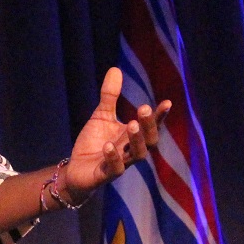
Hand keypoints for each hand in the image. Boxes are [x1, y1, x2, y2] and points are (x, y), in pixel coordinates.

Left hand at [63, 67, 167, 202]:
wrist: (76, 169)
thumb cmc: (94, 142)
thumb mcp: (102, 115)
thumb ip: (110, 96)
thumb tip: (115, 68)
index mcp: (133, 136)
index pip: (151, 126)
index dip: (160, 116)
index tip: (167, 102)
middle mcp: (131, 151)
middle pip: (148, 141)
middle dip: (148, 126)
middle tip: (143, 109)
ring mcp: (120, 164)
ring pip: (136, 155)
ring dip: (135, 140)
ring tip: (131, 124)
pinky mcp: (105, 175)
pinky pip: (115, 169)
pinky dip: (114, 157)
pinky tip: (109, 145)